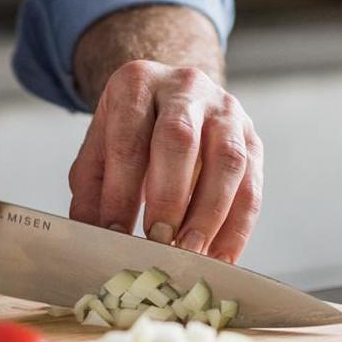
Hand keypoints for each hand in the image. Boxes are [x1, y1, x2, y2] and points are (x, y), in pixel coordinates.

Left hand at [68, 60, 262, 262]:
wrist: (170, 97)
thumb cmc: (131, 129)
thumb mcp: (100, 148)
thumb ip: (91, 189)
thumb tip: (89, 235)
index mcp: (137, 83)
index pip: (128, 139)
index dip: (121, 191)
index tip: (114, 233)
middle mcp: (186, 89)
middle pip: (180, 139)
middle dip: (168, 197)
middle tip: (156, 241)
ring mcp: (226, 111)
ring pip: (227, 161)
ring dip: (208, 214)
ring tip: (189, 252)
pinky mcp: (252, 140)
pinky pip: (251, 185)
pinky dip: (237, 228)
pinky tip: (219, 257)